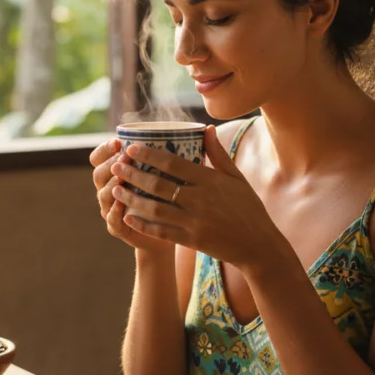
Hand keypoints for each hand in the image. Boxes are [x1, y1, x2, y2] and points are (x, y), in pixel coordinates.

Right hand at [89, 139, 173, 253]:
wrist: (173, 229)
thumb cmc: (174, 195)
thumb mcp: (176, 173)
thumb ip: (183, 152)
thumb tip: (206, 129)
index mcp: (118, 171)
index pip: (100, 156)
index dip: (105, 148)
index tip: (118, 142)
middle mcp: (111, 188)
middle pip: (99, 174)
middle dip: (110, 164)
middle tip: (125, 158)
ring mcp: (112, 209)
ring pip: (103, 195)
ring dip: (112, 186)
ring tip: (122, 179)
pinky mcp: (119, 228)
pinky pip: (113, 220)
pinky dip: (115, 213)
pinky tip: (122, 205)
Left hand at [110, 125, 282, 268]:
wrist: (259, 246)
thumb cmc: (248, 208)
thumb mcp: (237, 178)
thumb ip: (218, 154)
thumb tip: (206, 128)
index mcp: (210, 181)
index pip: (173, 164)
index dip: (148, 155)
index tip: (130, 148)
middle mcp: (200, 200)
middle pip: (158, 184)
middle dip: (133, 173)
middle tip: (116, 165)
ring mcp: (195, 222)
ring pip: (155, 208)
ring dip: (131, 198)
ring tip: (115, 189)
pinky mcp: (191, 241)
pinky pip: (161, 231)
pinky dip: (142, 224)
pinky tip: (128, 216)